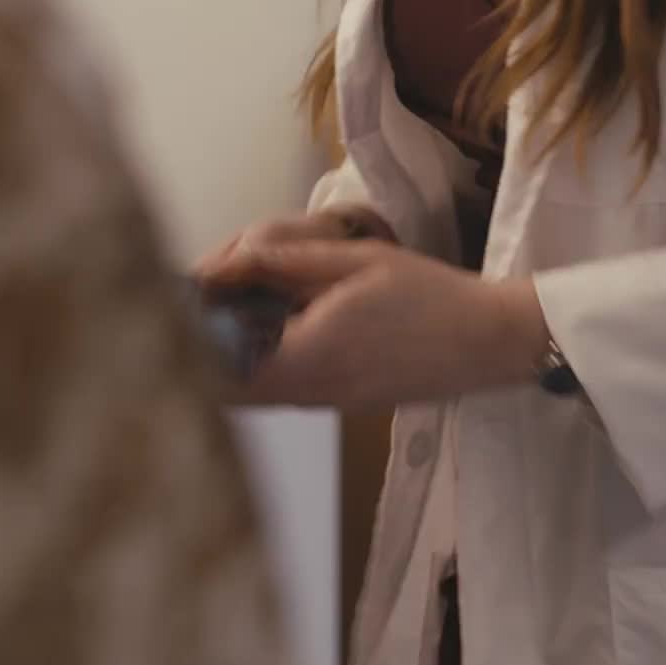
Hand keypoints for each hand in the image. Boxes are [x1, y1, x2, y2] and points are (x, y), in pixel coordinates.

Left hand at [195, 227, 549, 408]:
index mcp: (309, 356)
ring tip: (228, 310)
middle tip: (197, 304)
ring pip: (252, 393)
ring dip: (231, 359)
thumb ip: (288, 262)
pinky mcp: (341, 403)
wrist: (488, 342)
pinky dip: (261, 365)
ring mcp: (325, 403)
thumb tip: (228, 261)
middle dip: (203, 351)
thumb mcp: (356, 261)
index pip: (218, 368)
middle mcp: (310, 392)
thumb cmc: (429, 295)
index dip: (188, 338)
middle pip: (226, 390)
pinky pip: (281, 390)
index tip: (176, 303)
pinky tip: (269, 327)